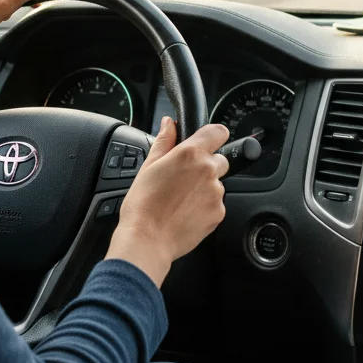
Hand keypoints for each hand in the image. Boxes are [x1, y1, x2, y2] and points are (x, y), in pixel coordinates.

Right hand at [106, 117, 228, 286]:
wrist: (147, 239)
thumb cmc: (143, 205)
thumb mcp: (149, 166)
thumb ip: (165, 140)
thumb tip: (170, 123)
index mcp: (191, 154)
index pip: (218, 132)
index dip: (212, 136)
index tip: (206, 142)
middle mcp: (208, 171)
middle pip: (219, 159)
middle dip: (205, 165)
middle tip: (183, 179)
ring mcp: (216, 193)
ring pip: (216, 184)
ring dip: (204, 188)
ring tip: (180, 199)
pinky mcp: (219, 213)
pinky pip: (216, 203)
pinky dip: (205, 206)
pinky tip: (185, 212)